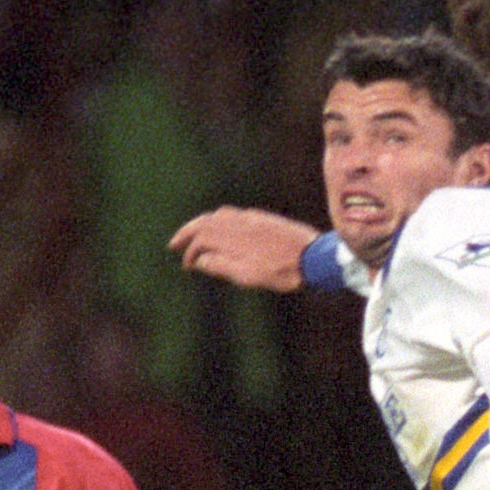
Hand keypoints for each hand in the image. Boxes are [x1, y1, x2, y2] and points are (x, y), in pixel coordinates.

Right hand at [170, 204, 319, 291]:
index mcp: (233, 238)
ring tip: (194, 234)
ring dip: (201, 224)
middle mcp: (239, 223)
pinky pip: (233, 213)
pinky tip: (221, 226)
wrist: (316, 257)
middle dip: (187, 232)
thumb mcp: (249, 277)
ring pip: (218, 215)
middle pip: (204, 222)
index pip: (201, 240)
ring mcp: (252, 218)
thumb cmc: (283, 272)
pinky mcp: (263, 218)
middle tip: (174, 244)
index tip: (187, 266)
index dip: (190, 254)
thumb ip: (221, 266)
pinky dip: (218, 218)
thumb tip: (198, 260)